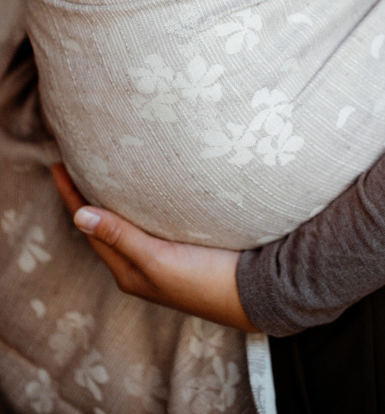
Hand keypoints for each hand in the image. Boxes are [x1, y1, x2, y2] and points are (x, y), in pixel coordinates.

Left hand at [51, 163, 257, 331]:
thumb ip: (121, 237)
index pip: (90, 227)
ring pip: (127, 223)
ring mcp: (162, 256)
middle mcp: (140, 264)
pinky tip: (146, 190)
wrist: (255, 294)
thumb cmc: (206, 281)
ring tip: (103, 171)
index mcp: (128, 271)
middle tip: (75, 163)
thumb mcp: (159, 259)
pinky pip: (149, 222)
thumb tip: (78, 216)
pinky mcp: (183, 247)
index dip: (72, 197)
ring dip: (112, 200)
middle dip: (87, 197)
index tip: (58, 165)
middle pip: (104, 224)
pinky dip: (138, 204)